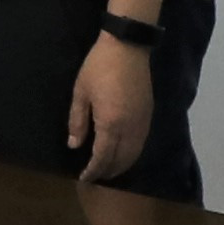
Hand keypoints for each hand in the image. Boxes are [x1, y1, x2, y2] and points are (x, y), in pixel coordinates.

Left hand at [66, 30, 157, 182]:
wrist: (127, 46)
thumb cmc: (99, 67)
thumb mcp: (81, 93)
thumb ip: (77, 121)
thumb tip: (74, 145)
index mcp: (111, 123)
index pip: (103, 157)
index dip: (93, 170)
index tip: (84, 178)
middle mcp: (130, 128)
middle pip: (121, 160)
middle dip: (108, 171)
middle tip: (95, 177)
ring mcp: (142, 122)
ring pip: (134, 153)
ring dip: (122, 165)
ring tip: (108, 170)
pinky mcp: (149, 114)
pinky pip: (141, 143)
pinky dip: (132, 154)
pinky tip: (124, 153)